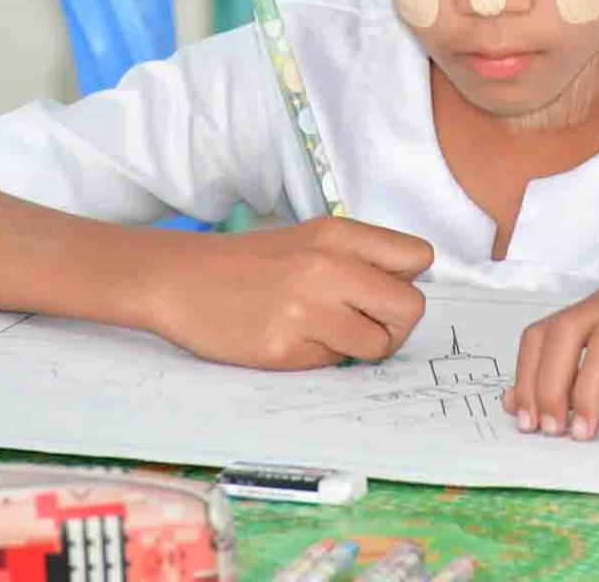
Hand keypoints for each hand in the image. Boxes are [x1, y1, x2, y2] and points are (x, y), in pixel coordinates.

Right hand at [148, 216, 432, 368]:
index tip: (383, 290)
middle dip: (396, 324)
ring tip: (328, 334)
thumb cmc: (252, 262)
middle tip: (368, 326)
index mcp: (338, 234)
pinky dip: (321, 358)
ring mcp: (306, 310)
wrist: (180, 280)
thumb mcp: (311, 239)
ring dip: (361, 347)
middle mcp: (328, 267)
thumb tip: (408, 288)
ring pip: (379, 345)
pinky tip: (292, 339)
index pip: (418, 257)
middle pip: (411, 308)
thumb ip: (360, 256)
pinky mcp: (285, 349)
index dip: (407, 279)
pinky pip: (333, 364)